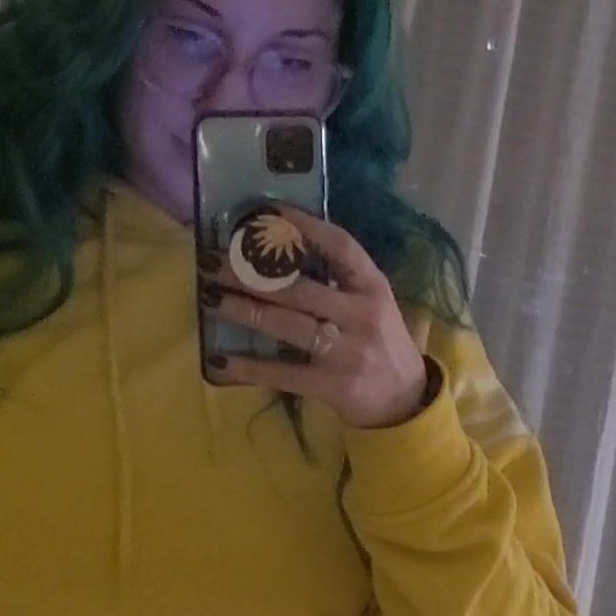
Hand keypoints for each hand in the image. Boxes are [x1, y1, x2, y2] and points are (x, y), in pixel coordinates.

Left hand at [199, 212, 429, 426]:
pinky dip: (249, 369)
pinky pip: (283, 373)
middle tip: (213, 262)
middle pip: (299, 288)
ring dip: (244, 310)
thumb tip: (279, 254)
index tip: (265, 213)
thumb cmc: (380, 344)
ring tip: (210, 298)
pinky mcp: (332, 385)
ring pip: (287, 325)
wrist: (405, 401)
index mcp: (372, 287)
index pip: (339, 247)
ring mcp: (347, 352)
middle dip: (251, 273)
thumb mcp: (372, 304)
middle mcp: (361, 315)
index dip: (303, 227)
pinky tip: (220, 363)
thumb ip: (338, 281)